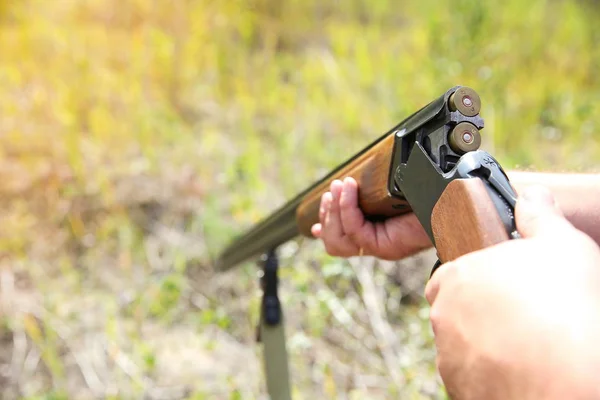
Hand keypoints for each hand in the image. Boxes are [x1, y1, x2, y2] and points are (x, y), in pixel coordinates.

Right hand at [310, 177, 431, 259]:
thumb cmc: (425, 192)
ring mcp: (380, 247)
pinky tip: (350, 188)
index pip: (339, 242)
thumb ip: (369, 192)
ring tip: (340, 186)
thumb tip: (346, 183)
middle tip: (331, 192)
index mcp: (376, 234)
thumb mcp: (388, 191)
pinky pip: (355, 230)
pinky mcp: (385, 246)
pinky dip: (347, 206)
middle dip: (327, 216)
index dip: (324, 228)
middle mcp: (376, 244)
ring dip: (333, 211)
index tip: (316, 217)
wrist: (451, 201)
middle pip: (333, 244)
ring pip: (339, 241)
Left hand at [425, 186, 599, 399]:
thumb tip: (531, 196)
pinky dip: (490, 373)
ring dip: (484, 343)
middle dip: (479, 310)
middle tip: (518, 315)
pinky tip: (521, 368)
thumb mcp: (560, 243)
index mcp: (456, 276)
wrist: (572, 377)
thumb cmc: (565, 305)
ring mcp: (450, 357)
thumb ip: (539, 215)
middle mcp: (444, 317)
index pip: (452, 274)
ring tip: (525, 343)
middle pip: (456, 310)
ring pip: (462, 345)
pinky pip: (472, 377)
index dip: (479, 278)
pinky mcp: (462, 391)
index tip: (502, 286)